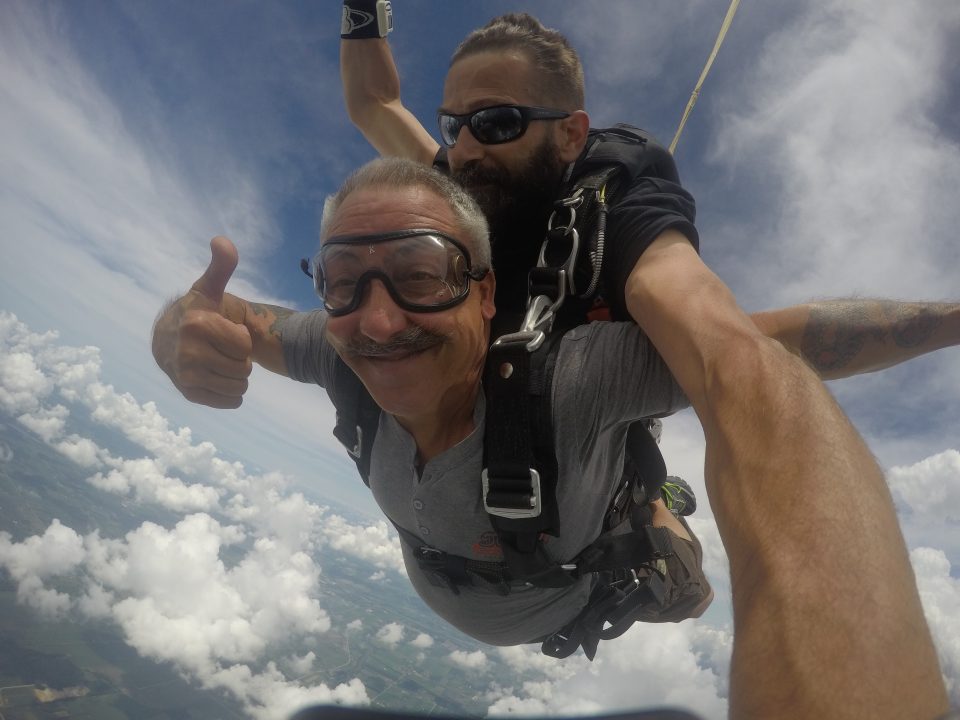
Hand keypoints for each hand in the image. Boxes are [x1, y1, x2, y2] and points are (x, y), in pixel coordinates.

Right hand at [152, 236, 252, 408]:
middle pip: (243, 368)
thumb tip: (222, 241)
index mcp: (198, 324)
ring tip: (219, 361)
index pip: (245, 345)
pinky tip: (217, 377)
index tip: (223, 330)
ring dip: (237, 376)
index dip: (240, 338)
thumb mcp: (209, 290)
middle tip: (221, 347)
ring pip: (239, 387)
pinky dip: (231, 393)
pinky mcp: (189, 395)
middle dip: (239, 358)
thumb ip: (221, 267)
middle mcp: (189, 353)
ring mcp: (187, 376)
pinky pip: (231, 402)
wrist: (166, 342)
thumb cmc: (196, 313)